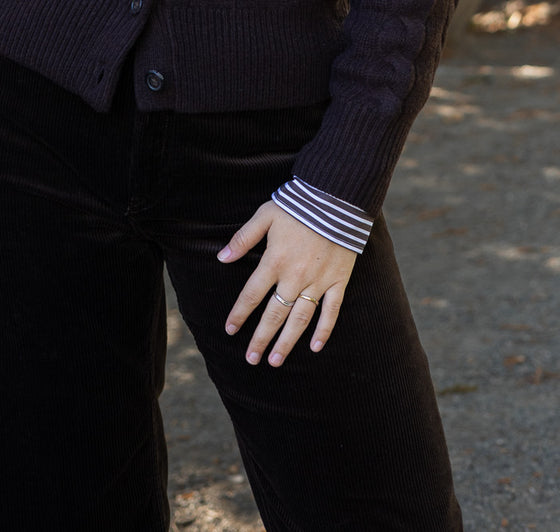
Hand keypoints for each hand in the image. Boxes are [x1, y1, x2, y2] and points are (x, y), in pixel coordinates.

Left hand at [218, 200, 355, 366]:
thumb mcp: (264, 216)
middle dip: (261, 338)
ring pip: (300, 319)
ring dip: (287, 342)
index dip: (239, 314)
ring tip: (275, 360)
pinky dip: (324, 330)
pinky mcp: (338, 281)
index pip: (252, 295)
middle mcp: (295, 277)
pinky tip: (315, 348)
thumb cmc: (297, 206)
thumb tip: (221, 258)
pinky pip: (331, 311)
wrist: (335, 198)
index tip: (230, 330)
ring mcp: (318, 282)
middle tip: (251, 359)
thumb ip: (243, 238)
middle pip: (274, 314)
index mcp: (274, 261)